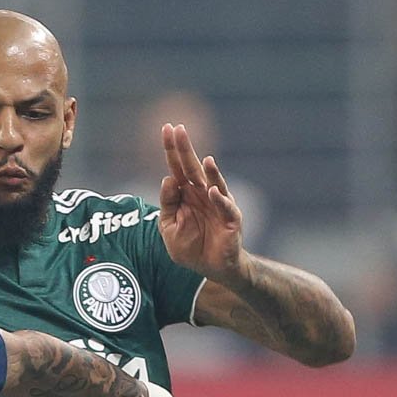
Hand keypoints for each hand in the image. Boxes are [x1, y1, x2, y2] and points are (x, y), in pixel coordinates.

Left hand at [157, 123, 244, 282]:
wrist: (212, 268)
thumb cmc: (191, 246)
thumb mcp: (169, 227)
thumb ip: (167, 204)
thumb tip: (167, 179)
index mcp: (186, 194)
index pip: (177, 167)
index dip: (171, 149)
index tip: (166, 128)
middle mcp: (203, 194)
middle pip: (192, 168)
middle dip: (185, 149)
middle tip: (179, 130)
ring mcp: (218, 205)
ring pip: (213, 183)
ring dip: (208, 172)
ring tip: (202, 159)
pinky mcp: (231, 220)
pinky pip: (225, 207)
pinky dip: (220, 199)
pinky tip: (212, 190)